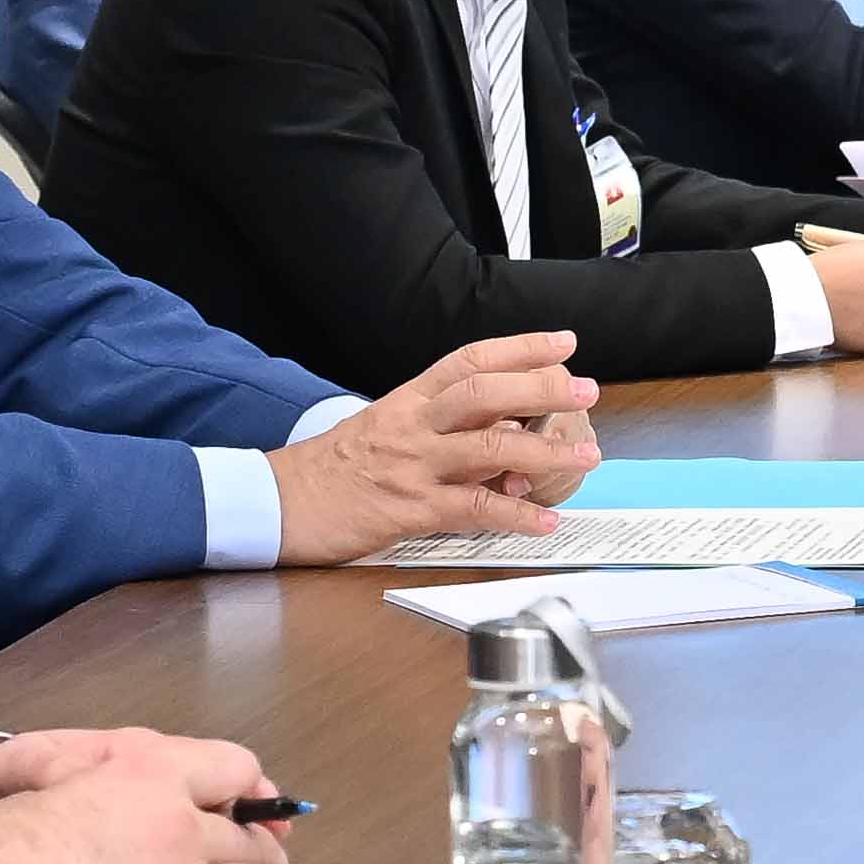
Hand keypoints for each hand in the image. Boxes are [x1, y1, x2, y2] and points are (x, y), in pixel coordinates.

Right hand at [269, 331, 596, 561]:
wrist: (277, 502)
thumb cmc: (333, 469)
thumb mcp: (385, 430)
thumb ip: (440, 429)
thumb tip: (501, 434)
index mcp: (408, 399)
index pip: (469, 359)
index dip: (520, 347)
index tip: (563, 342)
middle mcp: (413, 424)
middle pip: (485, 392)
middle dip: (542, 387)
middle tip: (586, 388)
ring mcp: (412, 465)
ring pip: (489, 447)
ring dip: (545, 451)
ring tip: (586, 455)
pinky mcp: (409, 508)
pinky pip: (473, 508)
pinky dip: (515, 514)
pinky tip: (544, 520)